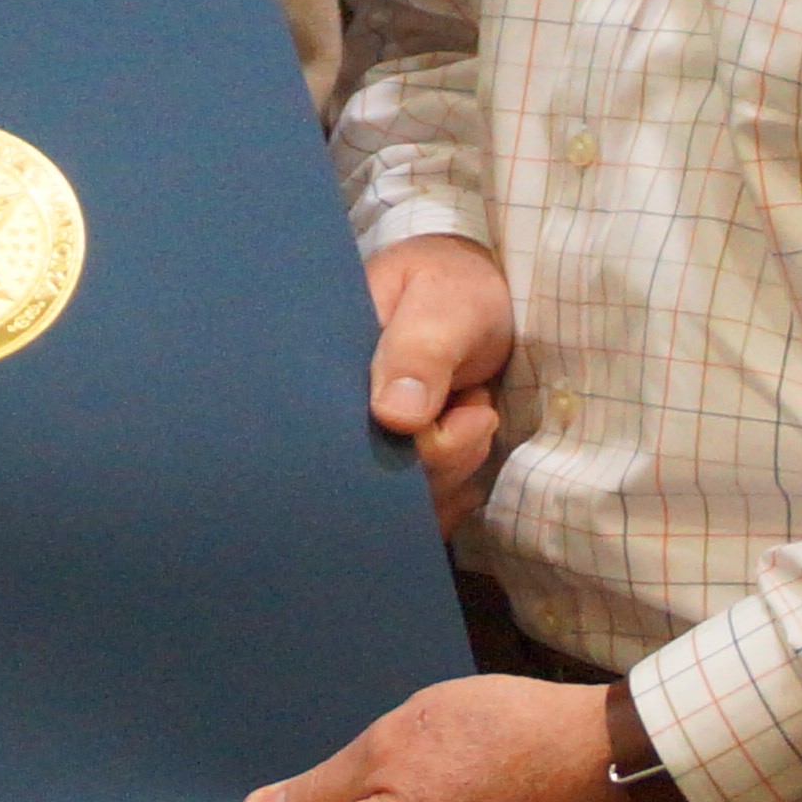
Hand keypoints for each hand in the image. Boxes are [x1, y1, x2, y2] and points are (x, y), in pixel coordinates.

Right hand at [364, 235, 514, 539]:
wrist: (475, 299)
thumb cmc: (455, 288)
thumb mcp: (445, 300)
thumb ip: (422, 349)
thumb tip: (393, 417)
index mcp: (324, 371)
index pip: (338, 437)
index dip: (403, 445)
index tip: (458, 413)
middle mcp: (336, 418)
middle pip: (372, 482)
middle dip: (440, 459)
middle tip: (477, 407)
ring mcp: (365, 448)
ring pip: (401, 503)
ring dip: (455, 469)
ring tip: (473, 407)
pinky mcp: (395, 471)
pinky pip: (418, 513)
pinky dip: (456, 492)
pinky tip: (472, 445)